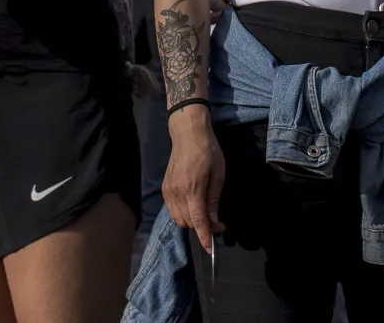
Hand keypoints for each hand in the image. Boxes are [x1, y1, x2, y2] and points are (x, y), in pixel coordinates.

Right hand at [162, 108, 226, 252]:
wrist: (187, 134)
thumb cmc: (208, 150)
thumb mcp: (218, 173)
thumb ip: (214, 199)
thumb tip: (215, 222)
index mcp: (193, 188)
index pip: (198, 220)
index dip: (204, 237)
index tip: (210, 249)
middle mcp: (177, 192)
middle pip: (187, 223)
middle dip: (202, 228)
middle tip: (217, 222)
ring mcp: (168, 191)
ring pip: (178, 219)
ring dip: (192, 222)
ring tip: (205, 213)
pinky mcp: (164, 189)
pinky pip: (172, 210)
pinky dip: (183, 214)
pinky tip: (193, 206)